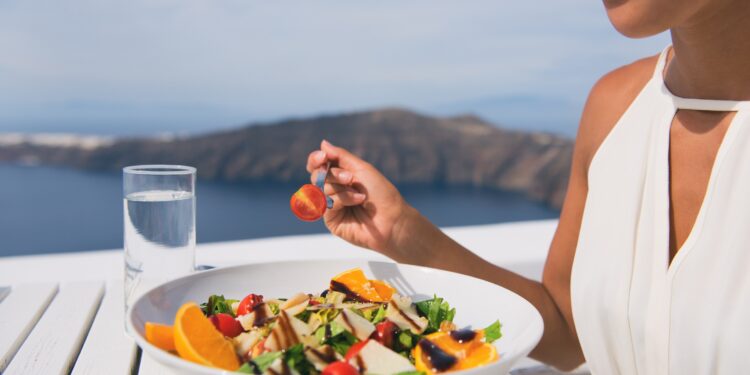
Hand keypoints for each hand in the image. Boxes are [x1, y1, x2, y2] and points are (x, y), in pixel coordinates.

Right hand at [306, 140, 415, 255]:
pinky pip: (325, 204)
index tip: (323, 157)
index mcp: (340, 176)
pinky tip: (357, 202)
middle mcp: (334, 189)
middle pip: (317, 176)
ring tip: (360, 195)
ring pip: (320, 189)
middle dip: (333, 175)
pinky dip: (342, 199)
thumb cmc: (381, 193)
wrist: (392, 217)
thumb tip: (323, 143)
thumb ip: (340, 156)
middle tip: (350, 178)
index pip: (318, 165)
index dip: (316, 159)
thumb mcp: (362, 169)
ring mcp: (331, 205)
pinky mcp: (331, 220)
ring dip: (341, 188)